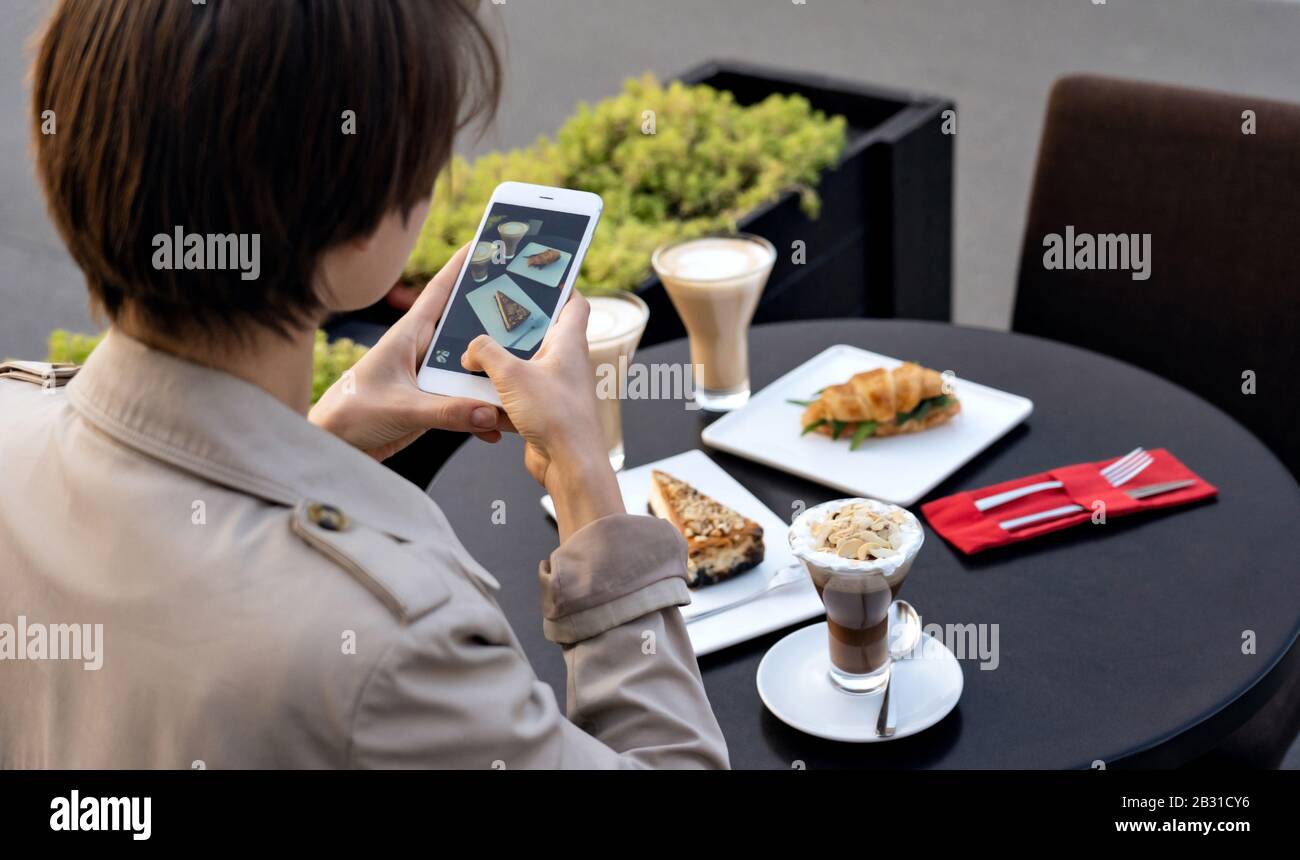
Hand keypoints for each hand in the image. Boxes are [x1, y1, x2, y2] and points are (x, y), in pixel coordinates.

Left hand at [310, 243, 503, 460]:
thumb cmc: (350, 414)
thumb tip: (488, 413)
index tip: (486, 243)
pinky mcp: (432, 404)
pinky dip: (482, 413)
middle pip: (465, 328)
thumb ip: (446, 411)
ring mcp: (428, 378)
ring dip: (493, 375)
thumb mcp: (400, 408)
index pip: (439, 292)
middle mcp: (422, 352)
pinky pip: (466, 403)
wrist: (334, 447)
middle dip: (494, 318)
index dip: (461, 265)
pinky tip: (497, 426)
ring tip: (524, 373)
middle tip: (527, 305)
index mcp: (409, 336)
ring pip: (470, 369)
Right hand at [461, 293, 623, 539]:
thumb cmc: (555, 415)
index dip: (559, 287)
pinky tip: (476, 397)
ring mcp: (555, 390)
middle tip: (488, 318)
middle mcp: (565, 364)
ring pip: (524, 368)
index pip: (574, 303)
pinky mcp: (543, 414)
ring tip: (473, 356)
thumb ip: (486, 353)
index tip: (537, 278)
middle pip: (542, 334)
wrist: (569, 466)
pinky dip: (499, 398)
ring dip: (501, 366)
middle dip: (514, 328)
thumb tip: (470, 350)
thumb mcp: (511, 374)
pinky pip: (517, 398)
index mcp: (568, 344)